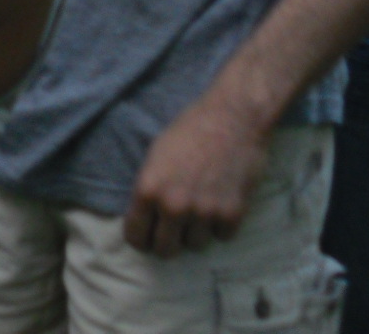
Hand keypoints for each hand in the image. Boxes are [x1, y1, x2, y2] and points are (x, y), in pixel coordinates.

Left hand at [124, 92, 272, 256]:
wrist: (233, 117)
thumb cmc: (190, 129)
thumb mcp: (156, 156)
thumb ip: (149, 190)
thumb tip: (146, 218)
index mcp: (148, 190)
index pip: (135, 237)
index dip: (141, 239)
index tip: (148, 238)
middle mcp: (173, 206)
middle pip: (164, 250)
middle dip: (168, 243)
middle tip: (175, 231)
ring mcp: (204, 213)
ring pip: (195, 246)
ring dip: (197, 232)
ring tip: (201, 209)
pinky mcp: (232, 215)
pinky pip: (222, 237)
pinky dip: (222, 225)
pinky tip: (222, 203)